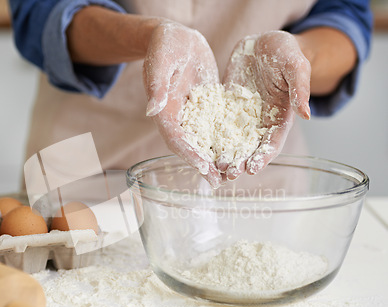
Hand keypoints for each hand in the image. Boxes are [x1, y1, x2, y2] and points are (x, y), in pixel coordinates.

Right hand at [143, 21, 223, 187]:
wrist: (178, 39)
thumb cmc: (166, 45)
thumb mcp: (161, 61)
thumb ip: (157, 85)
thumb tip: (152, 109)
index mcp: (163, 109)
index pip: (174, 136)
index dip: (187, 153)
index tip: (202, 166)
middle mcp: (177, 117)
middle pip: (188, 147)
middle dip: (202, 165)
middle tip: (218, 182)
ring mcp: (192, 114)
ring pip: (202, 141)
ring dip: (214, 158)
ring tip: (229, 176)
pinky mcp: (206, 108)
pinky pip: (215, 128)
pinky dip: (224, 141)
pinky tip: (239, 151)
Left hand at [221, 31, 310, 179]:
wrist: (262, 42)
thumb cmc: (285, 51)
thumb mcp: (296, 65)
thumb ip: (300, 89)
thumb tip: (307, 115)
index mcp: (281, 116)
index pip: (273, 142)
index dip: (263, 157)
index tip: (253, 169)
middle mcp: (260, 121)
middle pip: (251, 148)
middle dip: (241, 162)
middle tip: (230, 174)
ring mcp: (242, 116)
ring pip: (233, 142)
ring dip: (226, 156)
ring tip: (216, 167)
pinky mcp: (226, 108)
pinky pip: (218, 125)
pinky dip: (212, 139)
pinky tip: (203, 148)